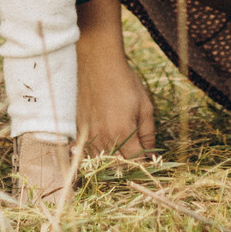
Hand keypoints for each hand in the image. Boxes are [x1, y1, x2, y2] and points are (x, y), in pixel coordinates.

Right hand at [76, 0, 156, 157]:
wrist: (96, 62)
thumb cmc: (124, 81)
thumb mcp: (145, 105)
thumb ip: (149, 133)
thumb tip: (152, 155)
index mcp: (123, 132)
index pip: (137, 163)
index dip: (146, 166)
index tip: (152, 164)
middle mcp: (103, 138)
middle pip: (118, 168)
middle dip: (131, 169)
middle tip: (140, 162)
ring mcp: (88, 136)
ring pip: (102, 163)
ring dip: (114, 164)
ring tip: (124, 155)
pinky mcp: (78, 131)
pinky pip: (89, 153)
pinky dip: (99, 155)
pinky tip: (107, 147)